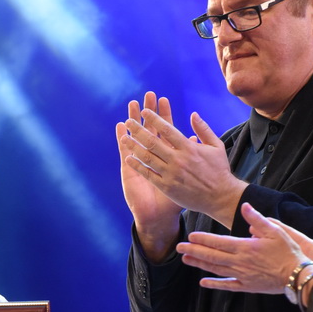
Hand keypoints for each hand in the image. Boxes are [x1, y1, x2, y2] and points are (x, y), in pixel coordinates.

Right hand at [116, 93, 181, 261]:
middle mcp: (152, 156)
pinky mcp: (129, 170)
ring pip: (136, 136)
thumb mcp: (188, 175)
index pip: (165, 130)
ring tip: (131, 105)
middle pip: (150, 128)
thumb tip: (193, 139)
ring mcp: (139, 161)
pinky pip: (125, 152)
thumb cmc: (177, 197)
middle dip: (148, 112)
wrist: (160, 216)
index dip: (164, 115)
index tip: (164, 99)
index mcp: (167, 155)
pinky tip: (120, 128)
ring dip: (133, 121)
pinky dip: (122, 139)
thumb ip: (191, 155)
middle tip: (147, 95)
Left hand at [123, 107, 247, 227]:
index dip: (154, 119)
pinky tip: (128, 158)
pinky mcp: (167, 186)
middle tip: (129, 121)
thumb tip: (193, 114)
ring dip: (134, 146)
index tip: (144, 112)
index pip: (168, 129)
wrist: (220, 197)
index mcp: (189, 148)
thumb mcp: (216, 146)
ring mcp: (171, 173)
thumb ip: (203, 130)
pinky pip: (149, 174)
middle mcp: (178, 159)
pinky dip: (138, 166)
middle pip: (153, 141)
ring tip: (124, 138)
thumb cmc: (219, 171)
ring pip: (148, 157)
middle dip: (139, 130)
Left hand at [176, 203, 312, 293]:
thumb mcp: (275, 231)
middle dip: (194, 251)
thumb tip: (244, 206)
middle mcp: (239, 262)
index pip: (218, 242)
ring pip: (216, 270)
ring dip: (199, 265)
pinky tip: (203, 282)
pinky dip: (214, 284)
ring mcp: (242, 275)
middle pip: (212, 256)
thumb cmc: (288, 252)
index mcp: (245, 247)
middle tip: (178, 248)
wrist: (298, 276)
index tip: (190, 236)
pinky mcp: (247, 286)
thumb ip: (257, 219)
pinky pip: (227, 285)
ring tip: (185, 260)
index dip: (203, 239)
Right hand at [243, 203, 312, 277]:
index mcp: (310, 247)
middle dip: (266, 236)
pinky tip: (258, 265)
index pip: (290, 233)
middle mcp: (302, 255)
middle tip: (250, 229)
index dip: (277, 225)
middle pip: (280, 243)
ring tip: (250, 244)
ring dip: (264, 250)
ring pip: (276, 255)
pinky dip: (267, 265)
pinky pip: (278, 269)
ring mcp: (297, 266)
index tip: (265, 219)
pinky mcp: (295, 277)